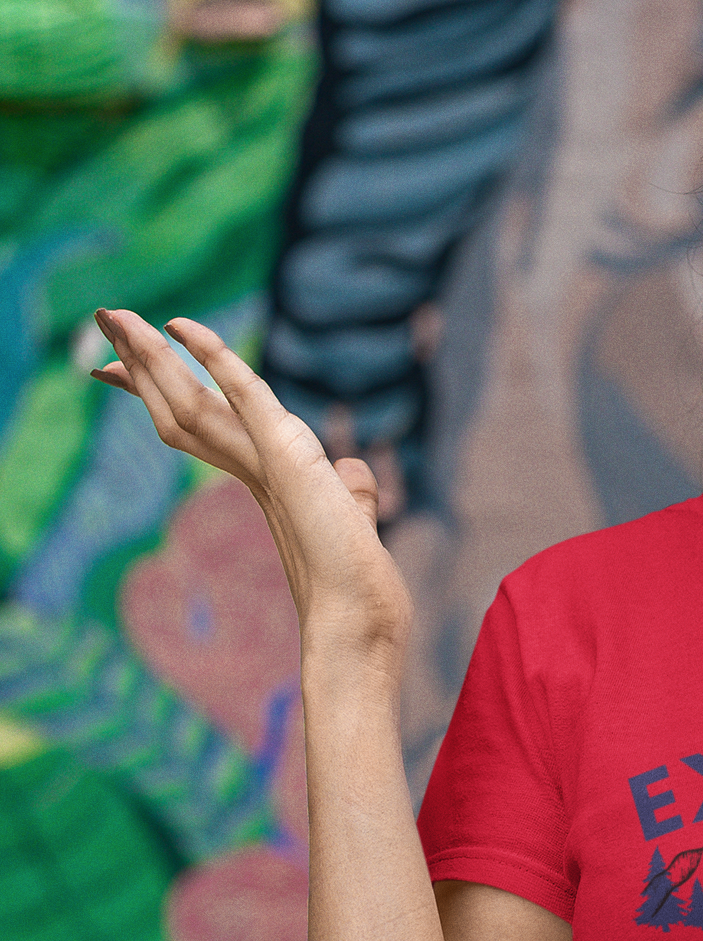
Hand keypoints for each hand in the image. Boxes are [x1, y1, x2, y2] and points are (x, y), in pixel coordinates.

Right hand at [91, 309, 411, 670]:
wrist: (358, 626)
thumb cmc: (359, 590)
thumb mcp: (353, 524)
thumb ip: (351, 493)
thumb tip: (354, 473)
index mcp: (264, 481)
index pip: (204, 426)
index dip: (166, 393)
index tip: (128, 368)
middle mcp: (253, 471)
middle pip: (182, 407)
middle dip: (143, 363)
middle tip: (104, 319)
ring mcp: (264, 465)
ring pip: (190, 401)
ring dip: (153, 355)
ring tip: (114, 314)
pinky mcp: (286, 460)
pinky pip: (246, 396)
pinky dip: (217, 360)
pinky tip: (184, 328)